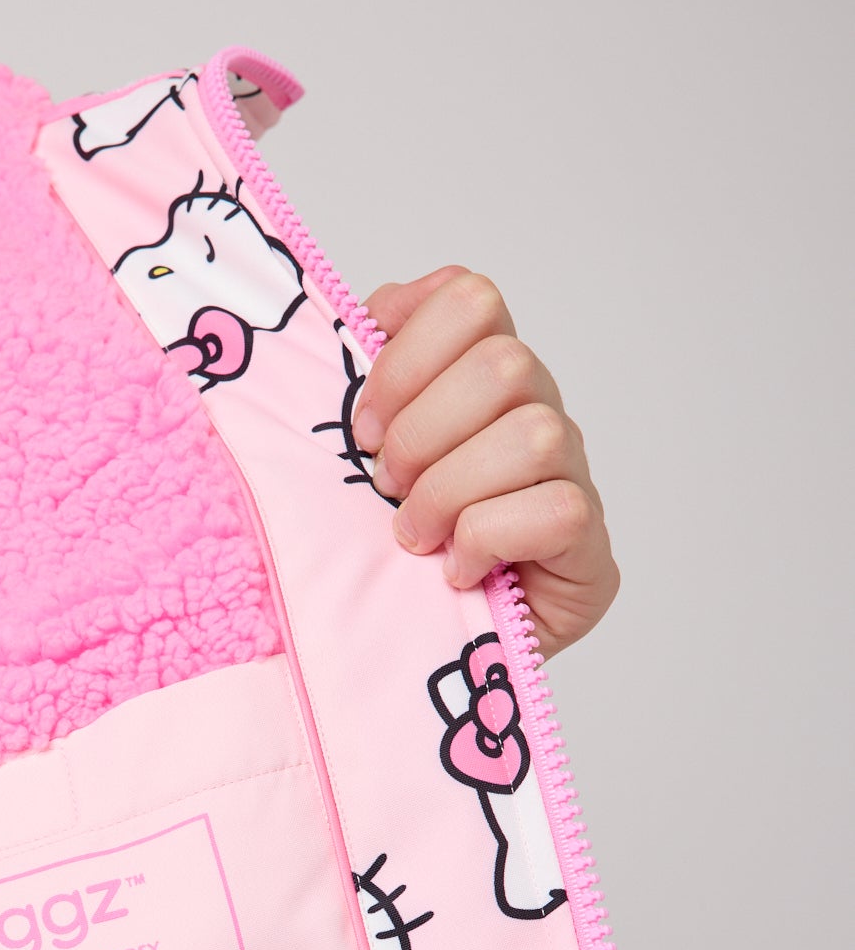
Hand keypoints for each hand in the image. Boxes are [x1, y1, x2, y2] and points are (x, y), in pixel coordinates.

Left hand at [351, 267, 618, 656]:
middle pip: (505, 363)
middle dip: (422, 431)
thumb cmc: (390, 549)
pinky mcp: (589, 548)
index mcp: (482, 377)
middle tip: (385, 486)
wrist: (424, 650)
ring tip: (414, 536)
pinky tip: (459, 569)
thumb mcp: (360, 458)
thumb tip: (368, 316)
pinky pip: (558, 510)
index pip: (472, 299)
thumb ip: (370, 381)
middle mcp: (537, 414)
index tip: (364, 424)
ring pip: (535, 434)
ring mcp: (571, 478)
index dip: (408, 355)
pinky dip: (489, 539)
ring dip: (451, 490)